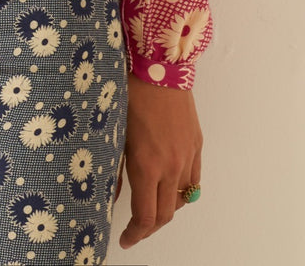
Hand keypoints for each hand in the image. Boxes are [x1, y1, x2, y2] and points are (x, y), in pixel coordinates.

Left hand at [116, 73, 202, 251]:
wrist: (160, 66)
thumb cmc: (131, 93)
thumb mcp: (114, 131)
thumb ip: (112, 167)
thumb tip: (107, 194)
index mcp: (147, 165)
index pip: (146, 216)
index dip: (136, 234)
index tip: (126, 239)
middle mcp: (171, 167)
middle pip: (166, 214)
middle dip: (150, 227)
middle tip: (135, 230)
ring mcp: (187, 156)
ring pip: (182, 199)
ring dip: (167, 209)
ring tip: (151, 207)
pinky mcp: (197, 145)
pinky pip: (194, 180)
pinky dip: (182, 191)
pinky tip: (170, 186)